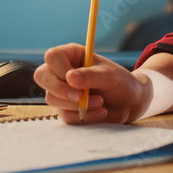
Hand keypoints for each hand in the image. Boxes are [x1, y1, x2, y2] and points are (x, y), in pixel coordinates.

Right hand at [33, 43, 147, 124]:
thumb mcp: (110, 76)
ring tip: (101, 102)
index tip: (74, 79)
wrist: (130, 102)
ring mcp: (62, 91)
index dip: (59, 69)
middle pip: (42, 76)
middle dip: (60, 90)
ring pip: (52, 98)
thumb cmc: (121, 82)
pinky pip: (65, 116)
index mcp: (71, 55)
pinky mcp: (66, 109)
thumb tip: (69, 78)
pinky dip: (84, 117)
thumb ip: (91, 76)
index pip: (52, 56)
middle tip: (80, 97)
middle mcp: (62, 71)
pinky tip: (101, 113)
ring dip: (77, 104)